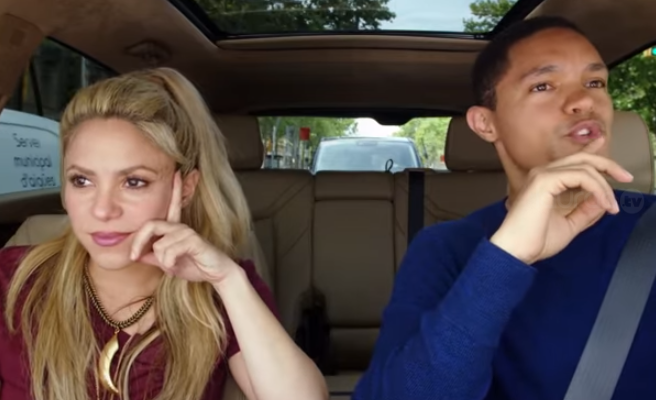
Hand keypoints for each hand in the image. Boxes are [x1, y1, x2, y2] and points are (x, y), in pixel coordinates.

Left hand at [130, 171, 236, 283]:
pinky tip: (175, 266)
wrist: (216, 274)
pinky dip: (169, 262)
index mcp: (176, 229)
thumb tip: (138, 255)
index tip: (177, 173)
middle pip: (151, 224)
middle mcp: (181, 226)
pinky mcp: (193, 240)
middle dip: (138, 241)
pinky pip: (169, 251)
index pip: (172, 206)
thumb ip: (154, 257)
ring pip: (159, 245)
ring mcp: (187, 232)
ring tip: (171, 266)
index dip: (175, 189)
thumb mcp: (169, 264)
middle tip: (133, 256)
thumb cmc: (195, 266)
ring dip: (162, 261)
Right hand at [490, 138, 632, 264]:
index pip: (574, 162)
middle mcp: (543, 173)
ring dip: (604, 186)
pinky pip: (581, 176)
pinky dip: (597, 189)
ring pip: (585, 167)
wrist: (516, 251)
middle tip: (626, 177)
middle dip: (608, 165)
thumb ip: (585, 211)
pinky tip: (603, 203)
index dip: (595, 156)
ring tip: (612, 206)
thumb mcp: (569, 225)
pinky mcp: (545, 180)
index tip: (614, 164)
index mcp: (546, 182)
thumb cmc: (535, 240)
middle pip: (582, 158)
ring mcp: (543, 175)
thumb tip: (602, 201)